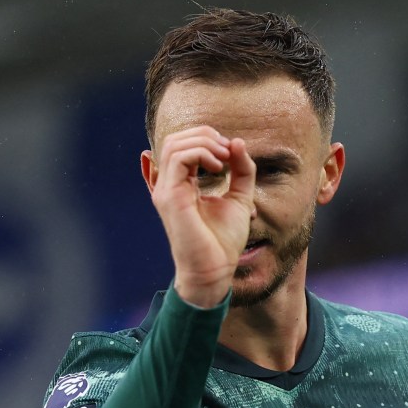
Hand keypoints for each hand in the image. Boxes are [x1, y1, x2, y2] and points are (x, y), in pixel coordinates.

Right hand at [145, 127, 255, 306]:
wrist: (215, 270)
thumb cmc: (223, 241)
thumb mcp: (239, 197)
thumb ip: (241, 170)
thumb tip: (236, 142)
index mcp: (180, 185)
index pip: (184, 144)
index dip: (209, 139)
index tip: (232, 153)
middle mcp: (168, 185)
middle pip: (177, 139)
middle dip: (206, 136)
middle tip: (229, 152)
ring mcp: (166, 190)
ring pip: (175, 144)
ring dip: (205, 143)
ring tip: (224, 159)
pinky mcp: (170, 197)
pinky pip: (179, 159)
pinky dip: (202, 154)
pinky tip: (219, 168)